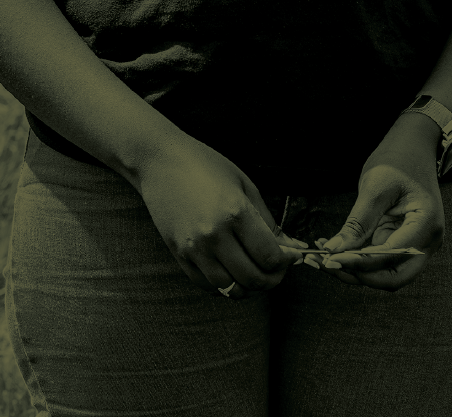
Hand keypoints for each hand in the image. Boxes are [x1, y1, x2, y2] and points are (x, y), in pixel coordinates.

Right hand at [130, 137, 308, 299]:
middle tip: (277, 269)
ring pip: (231, 289)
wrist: (160, 161)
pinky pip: (207, 285)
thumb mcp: (245, 185)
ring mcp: (194, 247)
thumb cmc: (206, 166)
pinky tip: (232, 272)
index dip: (287, 262)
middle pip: (253, 278)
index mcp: (235, 212)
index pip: (270, 257)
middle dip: (272, 279)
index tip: (291, 257)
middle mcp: (214, 234)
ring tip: (255, 273)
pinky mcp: (179, 254)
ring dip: (248, 287)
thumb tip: (291, 248)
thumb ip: (268, 222)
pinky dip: (225, 286)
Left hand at [312, 119, 446, 290]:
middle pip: (393, 277)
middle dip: (359, 276)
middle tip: (326, 265)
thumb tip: (333, 250)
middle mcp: (427, 242)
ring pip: (386, 274)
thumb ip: (357, 221)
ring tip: (323, 259)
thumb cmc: (398, 160)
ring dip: (356, 272)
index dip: (358, 263)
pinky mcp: (403, 242)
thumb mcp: (375, 186)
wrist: (414, 146)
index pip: (390, 256)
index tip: (329, 259)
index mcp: (426, 224)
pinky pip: (381, 260)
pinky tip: (335, 251)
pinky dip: (359, 260)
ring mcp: (417, 245)